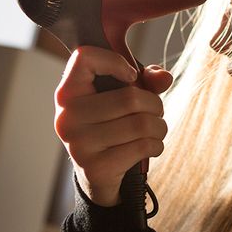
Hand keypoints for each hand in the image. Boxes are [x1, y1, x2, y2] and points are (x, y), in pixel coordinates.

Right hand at [52, 46, 173, 206]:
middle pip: (130, 97)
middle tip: (156, 112)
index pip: (85, 57)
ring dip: (159, 127)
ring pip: (141, 124)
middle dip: (155, 104)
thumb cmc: (111, 125)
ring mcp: (79, 144)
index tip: (130, 76)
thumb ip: (146, 80)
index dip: (115, 61)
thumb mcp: (123, 97)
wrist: (97, 174)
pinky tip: (152, 146)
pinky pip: (142, 147)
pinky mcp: (96, 167)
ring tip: (156, 129)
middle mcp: (67, 117)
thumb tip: (164, 78)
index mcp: (67, 93)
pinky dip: (157, 145)